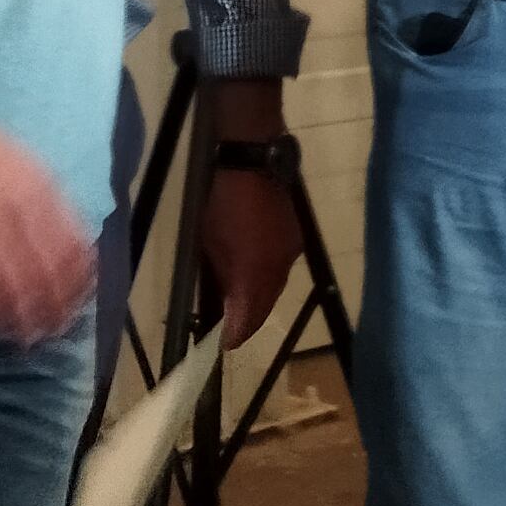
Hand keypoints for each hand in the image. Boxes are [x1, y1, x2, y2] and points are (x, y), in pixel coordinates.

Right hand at [0, 101, 92, 341]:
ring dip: (24, 320)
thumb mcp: (21, 162)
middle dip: (56, 310)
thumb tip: (65, 240)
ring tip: (26, 337)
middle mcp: (20, 214)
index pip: (74, 249)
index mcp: (42, 190)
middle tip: (55, 329)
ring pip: (15, 291)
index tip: (80, 300)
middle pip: (49, 277)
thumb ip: (45, 200)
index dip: (80, 282)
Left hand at [201, 155, 306, 348]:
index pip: (249, 316)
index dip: (237, 334)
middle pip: (265, 305)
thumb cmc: (221, 201)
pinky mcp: (294, 238)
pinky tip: (254, 275)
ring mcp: (290, 252)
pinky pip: (281, 269)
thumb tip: (228, 303)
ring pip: (275, 287)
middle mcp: (279, 268)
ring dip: (258, 299)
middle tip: (232, 330)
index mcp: (255, 272)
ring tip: (241, 305)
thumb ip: (221, 277)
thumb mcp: (210, 243)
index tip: (225, 345)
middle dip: (249, 320)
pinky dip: (267, 278)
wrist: (252, 160)